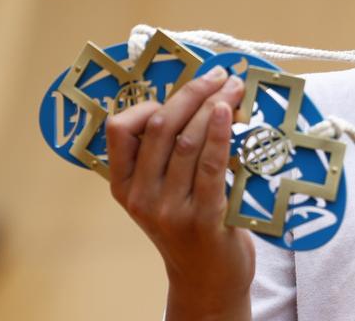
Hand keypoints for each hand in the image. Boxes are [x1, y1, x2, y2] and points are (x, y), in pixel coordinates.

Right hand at [105, 66, 253, 319]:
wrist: (208, 278)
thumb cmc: (192, 224)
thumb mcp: (166, 190)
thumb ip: (171, 154)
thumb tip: (203, 96)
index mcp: (124, 185)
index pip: (120, 130)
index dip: (151, 100)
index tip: (184, 85)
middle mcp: (140, 196)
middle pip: (160, 127)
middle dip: (192, 93)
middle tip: (220, 75)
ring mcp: (169, 208)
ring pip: (187, 140)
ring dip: (214, 105)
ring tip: (234, 87)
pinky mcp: (201, 218)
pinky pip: (210, 166)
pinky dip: (220, 134)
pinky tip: (230, 112)